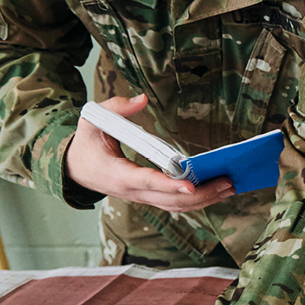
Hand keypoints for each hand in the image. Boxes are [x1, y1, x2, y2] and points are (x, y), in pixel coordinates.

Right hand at [66, 93, 233, 211]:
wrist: (75, 169)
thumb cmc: (86, 144)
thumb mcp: (93, 119)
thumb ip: (116, 107)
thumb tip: (141, 99)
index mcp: (117, 174)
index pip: (147, 181)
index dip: (169, 184)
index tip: (190, 184)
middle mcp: (132, 191)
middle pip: (170, 200)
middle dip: (201, 194)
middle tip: (227, 182)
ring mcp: (141, 197)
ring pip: (176, 206)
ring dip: (204, 200)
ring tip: (230, 188)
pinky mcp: (148, 197)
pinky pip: (174, 203)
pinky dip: (196, 200)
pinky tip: (215, 191)